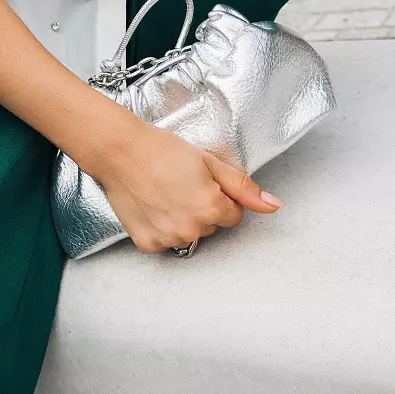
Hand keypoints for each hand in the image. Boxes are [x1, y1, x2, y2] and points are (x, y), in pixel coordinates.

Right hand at [94, 120, 285, 254]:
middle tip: (180, 182)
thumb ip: (243, 187)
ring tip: (164, 191)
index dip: (220, 195)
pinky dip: (160, 226)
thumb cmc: (161, 150)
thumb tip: (274, 205)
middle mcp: (192, 229)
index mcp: (212, 208)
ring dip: (182, 218)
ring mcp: (168, 238)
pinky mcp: (149, 243)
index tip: (201, 181)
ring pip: (189, 234)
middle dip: (201, 207)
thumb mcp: (209, 161)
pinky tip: (152, 204)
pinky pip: (165, 241)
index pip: (233, 215)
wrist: (120, 151)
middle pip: (211, 226)